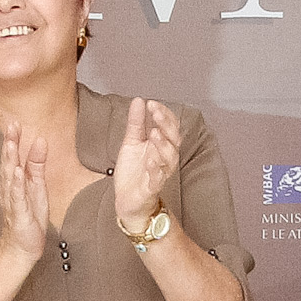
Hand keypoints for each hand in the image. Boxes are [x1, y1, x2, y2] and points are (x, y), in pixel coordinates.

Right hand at [0, 120, 52, 262]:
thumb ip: (37, 164)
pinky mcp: (19, 215)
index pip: (12, 156)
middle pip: (8, 163)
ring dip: (10, 160)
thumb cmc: (29, 215)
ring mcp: (13, 202)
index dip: (13, 139)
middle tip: (11, 126)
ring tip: (11, 144)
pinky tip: (17, 173)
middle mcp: (10, 189)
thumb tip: (40, 140)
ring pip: (10, 178)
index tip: (14, 122)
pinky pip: (17, 198)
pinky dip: (16, 185)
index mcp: (15, 181)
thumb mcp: (37, 186)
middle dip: (9, 144)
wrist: (22, 246)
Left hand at [112, 97, 179, 225]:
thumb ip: (136, 122)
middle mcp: (164, 158)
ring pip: (169, 158)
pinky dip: (155, 169)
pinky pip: (158, 179)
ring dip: (163, 145)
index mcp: (161, 145)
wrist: (127, 199)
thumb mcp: (131, 142)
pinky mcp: (152, 188)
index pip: (169, 126)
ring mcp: (160, 173)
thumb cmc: (134, 171)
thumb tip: (139, 101)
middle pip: (173, 139)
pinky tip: (150, 160)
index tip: (151, 104)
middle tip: (156, 113)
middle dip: (166, 125)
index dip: (163, 114)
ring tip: (154, 133)